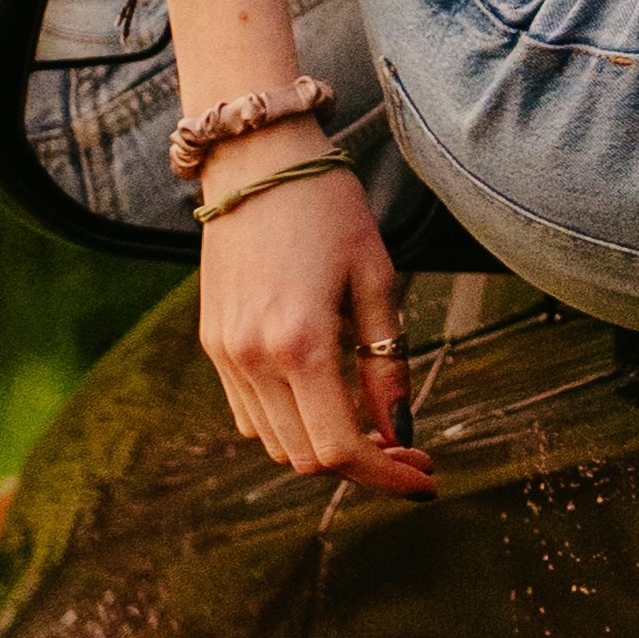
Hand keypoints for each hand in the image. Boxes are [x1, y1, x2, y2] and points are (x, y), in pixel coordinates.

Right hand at [198, 157, 432, 495]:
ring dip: (324, 445)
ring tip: (370, 420)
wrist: (255, 159)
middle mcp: (252, 358)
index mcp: (300, 344)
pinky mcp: (212, 341)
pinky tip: (325, 395)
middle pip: (306, 458)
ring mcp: (225, 353)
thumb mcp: (376, 279)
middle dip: (362, 465)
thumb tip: (401, 431)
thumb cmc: (328, 207)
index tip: (426, 478)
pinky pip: (249, 412)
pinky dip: (289, 421)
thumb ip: (385, 363)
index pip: (341, 451)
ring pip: (275, 443)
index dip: (387, 477)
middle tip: (407, 446)